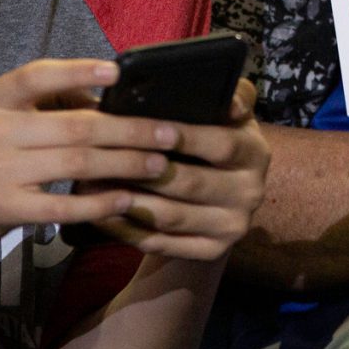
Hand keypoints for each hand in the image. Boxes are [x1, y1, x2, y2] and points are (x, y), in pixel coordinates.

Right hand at [0, 60, 172, 267]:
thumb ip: (44, 105)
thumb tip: (107, 99)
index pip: (38, 76)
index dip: (79, 71)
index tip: (119, 72)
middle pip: (76, 126)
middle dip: (129, 130)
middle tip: (169, 133)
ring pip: (76, 164)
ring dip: (125, 164)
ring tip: (160, 164)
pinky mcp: (3, 209)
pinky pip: (61, 207)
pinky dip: (98, 203)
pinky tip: (126, 200)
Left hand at [89, 78, 271, 262]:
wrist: (221, 200)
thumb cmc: (213, 144)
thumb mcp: (227, 117)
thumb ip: (230, 96)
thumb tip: (230, 100)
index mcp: (255, 154)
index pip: (222, 144)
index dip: (186, 137)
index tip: (148, 127)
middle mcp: (250, 193)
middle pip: (191, 184)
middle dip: (144, 172)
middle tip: (104, 159)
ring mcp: (231, 226)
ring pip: (171, 217)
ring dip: (128, 202)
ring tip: (92, 186)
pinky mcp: (210, 252)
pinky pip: (161, 244)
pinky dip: (127, 230)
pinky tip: (102, 214)